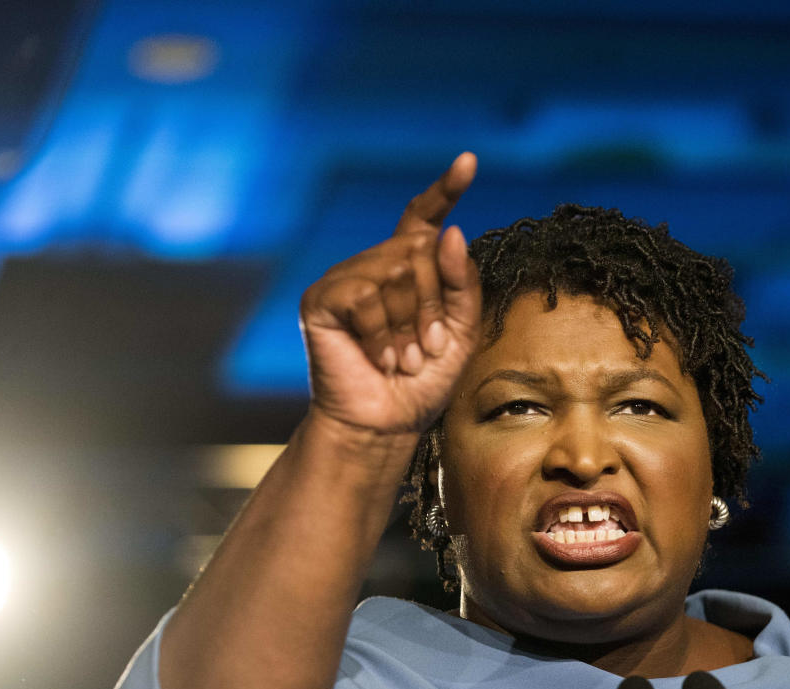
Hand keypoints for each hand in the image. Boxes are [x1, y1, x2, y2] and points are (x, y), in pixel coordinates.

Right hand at [299, 153, 480, 434]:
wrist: (385, 424)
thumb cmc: (423, 382)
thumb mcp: (461, 332)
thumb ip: (463, 283)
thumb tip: (449, 232)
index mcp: (408, 269)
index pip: (423, 219)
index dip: (444, 190)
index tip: (468, 162)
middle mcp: (374, 265)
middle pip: (420, 251)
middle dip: (433, 306)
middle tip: (424, 349)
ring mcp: (345, 279)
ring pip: (394, 272)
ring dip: (409, 325)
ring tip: (401, 358)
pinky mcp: (320, 299)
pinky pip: (365, 295)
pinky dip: (380, 332)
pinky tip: (377, 357)